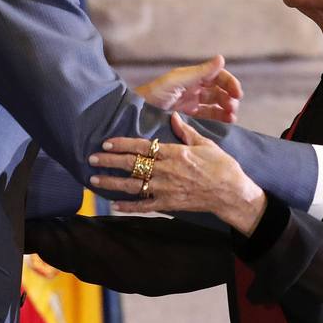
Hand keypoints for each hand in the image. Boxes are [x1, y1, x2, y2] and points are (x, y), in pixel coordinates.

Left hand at [88, 113, 266, 234]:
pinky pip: (145, 205)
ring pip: (133, 186)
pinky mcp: (169, 204)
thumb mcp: (205, 144)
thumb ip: (186, 131)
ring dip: (112, 183)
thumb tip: (174, 116)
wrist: (231, 193)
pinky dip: (128, 206)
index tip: (106, 142)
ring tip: (94, 180)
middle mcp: (166, 170)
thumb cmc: (221, 166)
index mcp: (174, 153)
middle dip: (109, 162)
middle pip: (132, 164)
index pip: (142, 146)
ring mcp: (166, 188)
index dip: (122, 144)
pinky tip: (114, 205)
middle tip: (91, 158)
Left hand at [135, 55, 242, 122]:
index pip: (217, 76)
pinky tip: (226, 121)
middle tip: (233, 108)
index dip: (230, 83)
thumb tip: (222, 58)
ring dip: (226, 107)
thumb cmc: (154, 93)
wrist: (137, 111)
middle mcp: (193, 86)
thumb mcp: (178, 81)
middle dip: (229, 97)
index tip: (238, 94)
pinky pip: (207, 113)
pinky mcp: (188, 113)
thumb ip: (200, 72)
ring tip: (232, 117)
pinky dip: (218, 116)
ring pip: (215, 102)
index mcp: (192, 76)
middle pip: (219, 89)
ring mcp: (191, 100)